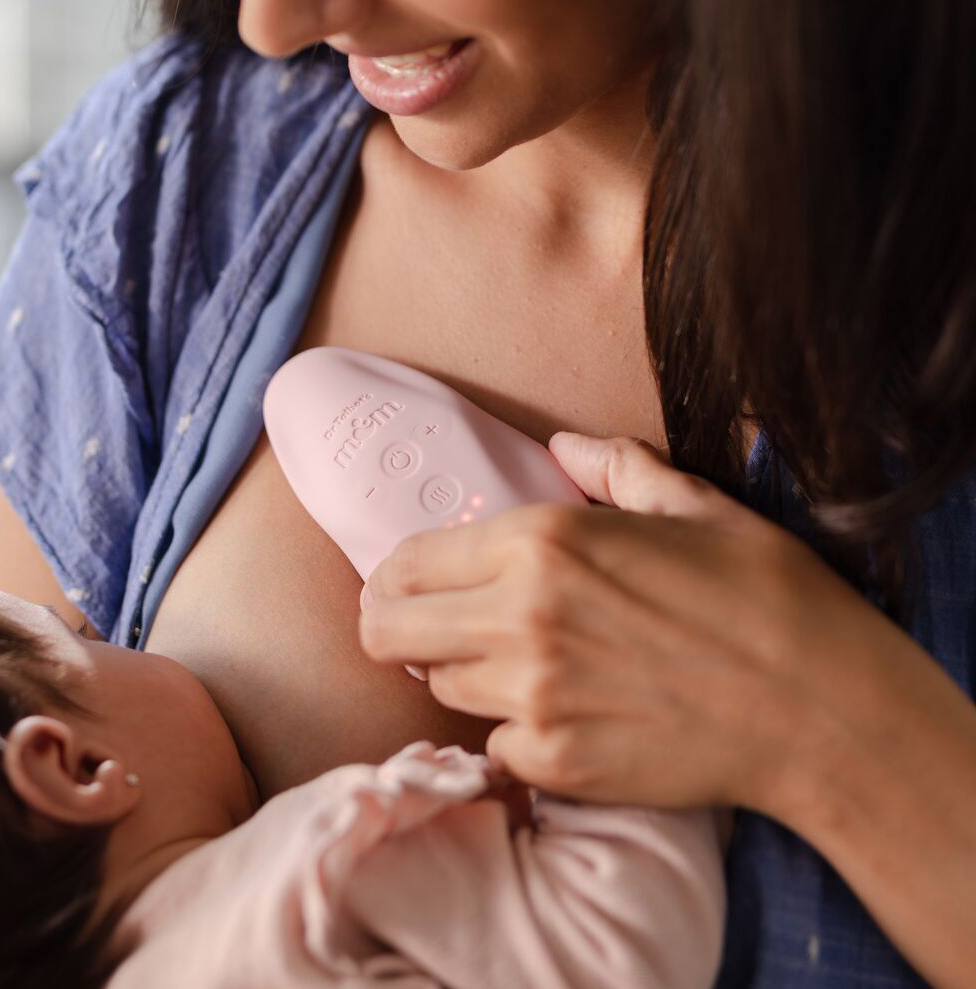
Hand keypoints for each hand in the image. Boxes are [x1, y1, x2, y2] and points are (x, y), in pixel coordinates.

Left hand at [359, 433, 887, 813]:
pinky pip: (495, 745)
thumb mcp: (692, 504)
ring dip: (459, 674)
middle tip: (425, 626)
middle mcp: (518, 617)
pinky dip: (514, 731)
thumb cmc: (763, 595)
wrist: (823, 709)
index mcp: (539, 542)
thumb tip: (564, 447)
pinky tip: (560, 712)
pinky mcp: (556, 762)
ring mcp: (533, 697)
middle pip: (386, 633)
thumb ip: (613, 467)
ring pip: (437, 687)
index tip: (405, 582)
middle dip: (393, 626)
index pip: (404, 562)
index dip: (393, 574)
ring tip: (513, 663)